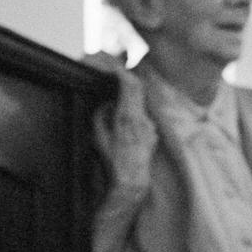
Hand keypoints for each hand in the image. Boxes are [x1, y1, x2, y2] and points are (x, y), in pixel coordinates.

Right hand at [85, 53, 155, 185]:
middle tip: (116, 77)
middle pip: (139, 90)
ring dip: (130, 99)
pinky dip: (134, 113)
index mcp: (128, 117)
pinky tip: (125, 123)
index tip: (113, 69)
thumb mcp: (98, 137)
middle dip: (127, 80)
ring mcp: (150, 127)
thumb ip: (101, 115)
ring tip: (117, 101)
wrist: (132, 182)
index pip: (130, 85)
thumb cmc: (112, 162)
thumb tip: (108, 104)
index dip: (121, 73)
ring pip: (141, 104)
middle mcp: (143, 119)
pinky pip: (143, 118)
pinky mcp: (153, 135)